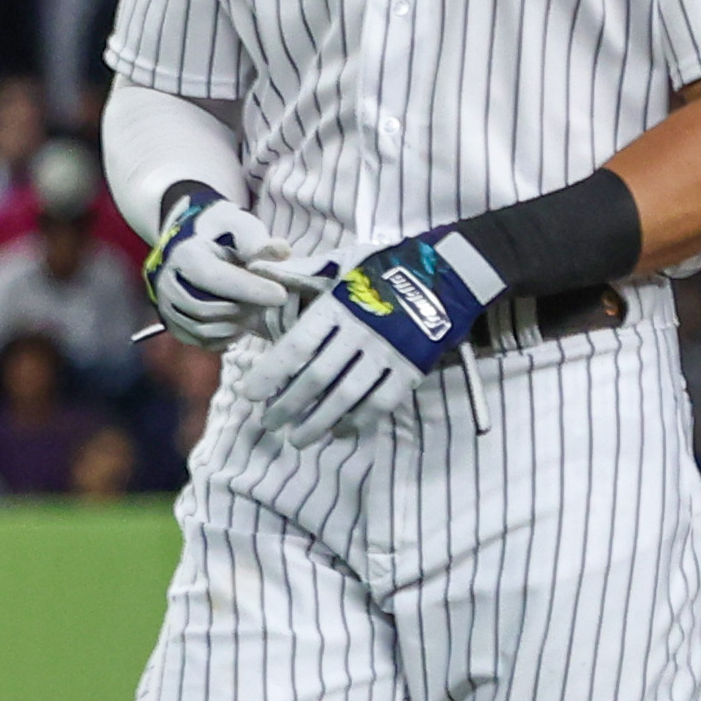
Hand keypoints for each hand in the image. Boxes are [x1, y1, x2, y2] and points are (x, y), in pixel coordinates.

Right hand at [139, 186, 314, 353]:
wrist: (197, 246)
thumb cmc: (223, 236)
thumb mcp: (240, 227)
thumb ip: (257, 239)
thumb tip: (281, 250)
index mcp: (184, 256)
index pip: (216, 279)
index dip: (250, 290)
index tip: (281, 294)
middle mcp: (168, 284)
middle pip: (210, 309)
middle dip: (246, 307)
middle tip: (270, 299)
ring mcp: (168, 308)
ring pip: (207, 329)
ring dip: (239, 323)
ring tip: (256, 307)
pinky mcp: (175, 326)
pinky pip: (204, 341)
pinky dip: (228, 336)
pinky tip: (242, 319)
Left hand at [242, 232, 494, 447]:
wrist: (451, 273)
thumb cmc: (390, 267)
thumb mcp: (345, 261)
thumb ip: (304, 272)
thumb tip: (261, 274)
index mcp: (340, 304)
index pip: (298, 345)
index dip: (271, 372)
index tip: (250, 394)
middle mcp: (361, 331)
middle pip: (317, 377)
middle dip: (288, 405)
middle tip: (268, 423)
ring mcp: (389, 352)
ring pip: (346, 396)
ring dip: (318, 422)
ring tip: (297, 439)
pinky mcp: (412, 368)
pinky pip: (381, 402)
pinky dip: (358, 420)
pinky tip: (339, 430)